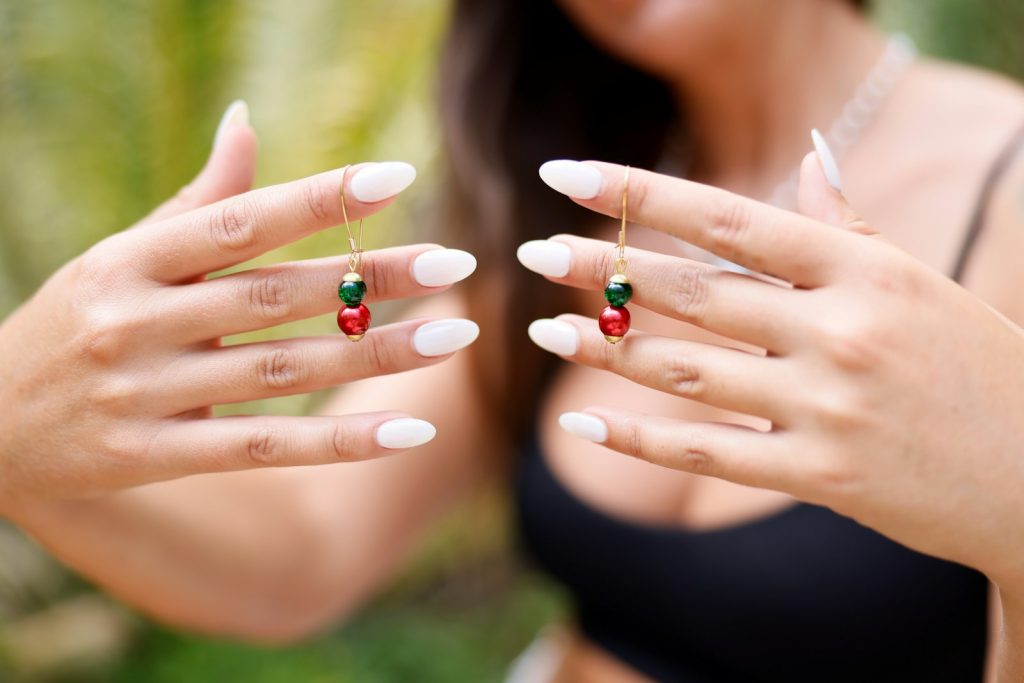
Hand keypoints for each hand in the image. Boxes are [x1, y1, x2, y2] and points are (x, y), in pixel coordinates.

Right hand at [0, 105, 478, 514]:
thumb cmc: (75, 322)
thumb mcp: (120, 256)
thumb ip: (196, 201)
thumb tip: (247, 120)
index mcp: (131, 259)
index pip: (239, 222)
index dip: (318, 198)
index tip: (397, 178)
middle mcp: (136, 321)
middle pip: (275, 295)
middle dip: (369, 276)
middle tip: (454, 260)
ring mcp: (144, 392)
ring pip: (280, 369)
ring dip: (373, 353)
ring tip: (451, 334)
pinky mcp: (154, 456)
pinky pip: (262, 446)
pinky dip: (339, 442)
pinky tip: (409, 431)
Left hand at [520, 155, 1023, 593]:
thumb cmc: (973, 364)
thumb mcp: (915, 280)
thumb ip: (848, 223)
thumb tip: (812, 151)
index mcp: (864, 268)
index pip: (729, 219)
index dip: (640, 196)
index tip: (567, 178)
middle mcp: (842, 329)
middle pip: (695, 292)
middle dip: (603, 270)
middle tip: (532, 253)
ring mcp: (829, 404)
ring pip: (690, 370)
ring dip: (606, 349)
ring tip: (543, 330)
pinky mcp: (821, 474)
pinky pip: (708, 454)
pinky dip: (639, 439)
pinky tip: (581, 424)